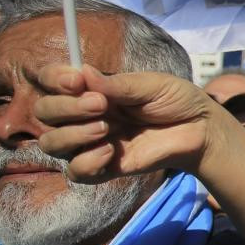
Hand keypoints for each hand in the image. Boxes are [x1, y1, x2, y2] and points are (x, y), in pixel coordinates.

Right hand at [35, 64, 219, 181]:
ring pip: (52, 143)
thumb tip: (82, 72)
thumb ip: (117, 85)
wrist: (199, 130)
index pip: (52, 81)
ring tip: (106, 128)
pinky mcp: (102, 168)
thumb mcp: (151, 84)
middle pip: (45, 112)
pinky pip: (75, 172)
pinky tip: (110, 151)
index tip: (75, 80)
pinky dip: (86, 162)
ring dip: (72, 134)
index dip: (54, 79)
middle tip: (100, 105)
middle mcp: (84, 115)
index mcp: (92, 89)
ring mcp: (90, 142)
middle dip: (65, 108)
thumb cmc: (175, 100)